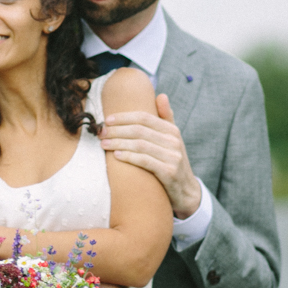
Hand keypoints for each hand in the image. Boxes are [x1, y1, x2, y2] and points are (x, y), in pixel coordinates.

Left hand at [99, 94, 201, 217]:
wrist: (186, 192)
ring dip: (119, 143)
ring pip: (140, 145)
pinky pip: (145, 161)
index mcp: (172, 130)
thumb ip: (166, 118)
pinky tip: (117, 156)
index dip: (123, 117)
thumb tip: (161, 95)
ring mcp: (173, 157)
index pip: (144, 117)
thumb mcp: (172, 140)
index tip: (106, 120)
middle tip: (101, 133)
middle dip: (117, 130)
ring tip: (104, 144)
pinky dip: (129, 157)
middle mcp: (174, 141)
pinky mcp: (169, 172)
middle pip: (139, 130)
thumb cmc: (172, 162)